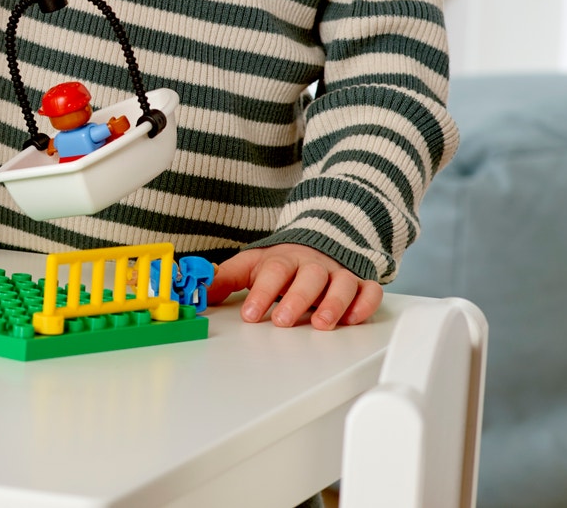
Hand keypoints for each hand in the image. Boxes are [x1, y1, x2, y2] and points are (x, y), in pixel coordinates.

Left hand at [207, 242, 382, 330]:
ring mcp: (338, 274)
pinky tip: (353, 319)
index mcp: (283, 259)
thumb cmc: (280, 262)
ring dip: (333, 303)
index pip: (272, 271)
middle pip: (307, 277)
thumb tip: (197, 291)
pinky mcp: (360, 284)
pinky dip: (364, 303)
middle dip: (296, 299)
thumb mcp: (250, 266)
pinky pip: (369, 291)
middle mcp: (313, 265)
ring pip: (341, 283)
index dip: (261, 292)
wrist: (316, 243)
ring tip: (321, 324)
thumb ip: (225, 279)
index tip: (250, 314)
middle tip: (282, 321)